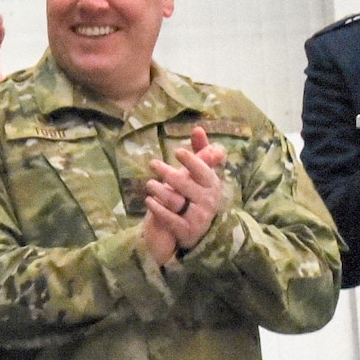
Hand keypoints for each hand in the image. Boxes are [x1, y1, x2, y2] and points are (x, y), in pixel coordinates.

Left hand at [143, 126, 225, 261]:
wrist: (197, 229)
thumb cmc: (196, 194)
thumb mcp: (199, 174)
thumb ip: (199, 151)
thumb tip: (198, 128)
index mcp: (211, 184)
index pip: (203, 171)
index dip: (192, 161)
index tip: (177, 151)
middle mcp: (208, 200)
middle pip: (185, 184)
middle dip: (168, 173)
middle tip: (153, 163)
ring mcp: (199, 217)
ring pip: (176, 201)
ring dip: (160, 190)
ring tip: (149, 184)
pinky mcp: (188, 231)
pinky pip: (171, 219)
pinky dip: (158, 209)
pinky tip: (148, 201)